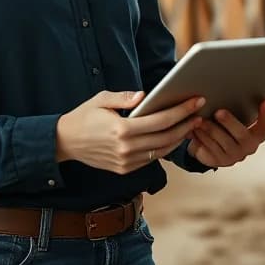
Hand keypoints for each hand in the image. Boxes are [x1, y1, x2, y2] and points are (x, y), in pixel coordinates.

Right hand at [56, 91, 203, 174]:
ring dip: (179, 137)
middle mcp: (126, 148)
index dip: (181, 110)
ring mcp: (126, 162)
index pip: (161, 120)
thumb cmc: (84, 116)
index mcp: (122, 129)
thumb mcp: (101, 100)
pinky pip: (151, 158)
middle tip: (200, 112)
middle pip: (166, 137)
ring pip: (162, 150)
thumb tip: (145, 95)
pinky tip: (173, 137)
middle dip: (186, 123)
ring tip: (191, 124)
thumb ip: (124, 97)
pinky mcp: (125, 169)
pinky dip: (165, 148)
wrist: (64, 143)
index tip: (195, 101)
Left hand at [187, 99, 264, 168]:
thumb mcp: (239, 119)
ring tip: (202, 120)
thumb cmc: (227, 130)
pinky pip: (210, 149)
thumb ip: (249, 109)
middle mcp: (247, 147)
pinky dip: (202, 138)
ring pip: (223, 143)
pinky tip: (195, 129)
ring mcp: (233, 156)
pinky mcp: (218, 161)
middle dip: (230, 122)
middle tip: (219, 112)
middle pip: (242, 135)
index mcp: (256, 136)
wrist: (212, 150)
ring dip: (211, 130)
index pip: (264, 126)